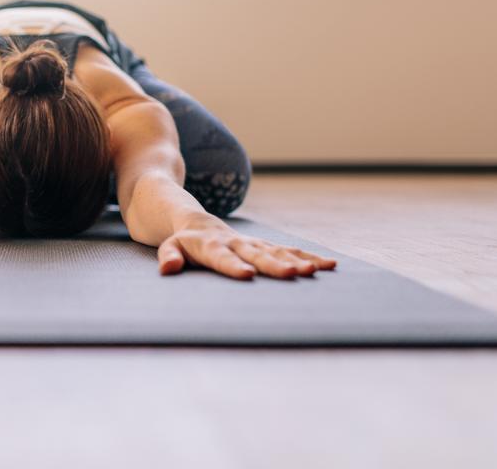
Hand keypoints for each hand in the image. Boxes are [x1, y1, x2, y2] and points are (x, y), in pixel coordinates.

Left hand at [157, 218, 337, 279]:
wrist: (197, 222)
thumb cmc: (182, 242)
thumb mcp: (169, 247)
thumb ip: (169, 256)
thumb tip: (168, 268)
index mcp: (212, 246)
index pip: (222, 258)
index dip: (234, 266)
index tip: (247, 275)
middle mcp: (237, 243)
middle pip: (257, 255)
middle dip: (276, 265)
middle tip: (294, 275)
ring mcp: (254, 244)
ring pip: (278, 251)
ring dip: (298, 261)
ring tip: (316, 271)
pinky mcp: (265, 246)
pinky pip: (289, 251)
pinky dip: (308, 257)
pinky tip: (329, 265)